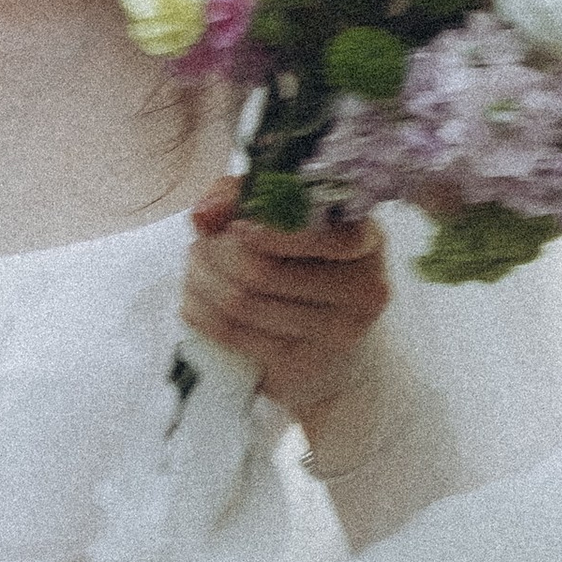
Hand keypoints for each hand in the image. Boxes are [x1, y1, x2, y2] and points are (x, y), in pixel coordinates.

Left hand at [181, 178, 388, 416]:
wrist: (312, 340)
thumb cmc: (295, 262)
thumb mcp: (276, 216)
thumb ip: (239, 197)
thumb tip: (205, 213)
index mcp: (367, 239)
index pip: (326, 237)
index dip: (271, 232)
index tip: (235, 227)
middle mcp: (365, 288)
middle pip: (264, 270)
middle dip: (214, 255)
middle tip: (198, 248)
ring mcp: (340, 332)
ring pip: (244, 303)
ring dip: (201, 283)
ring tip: (195, 273)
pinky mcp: (306, 364)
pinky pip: (236, 335)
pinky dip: (202, 315)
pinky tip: (194, 302)